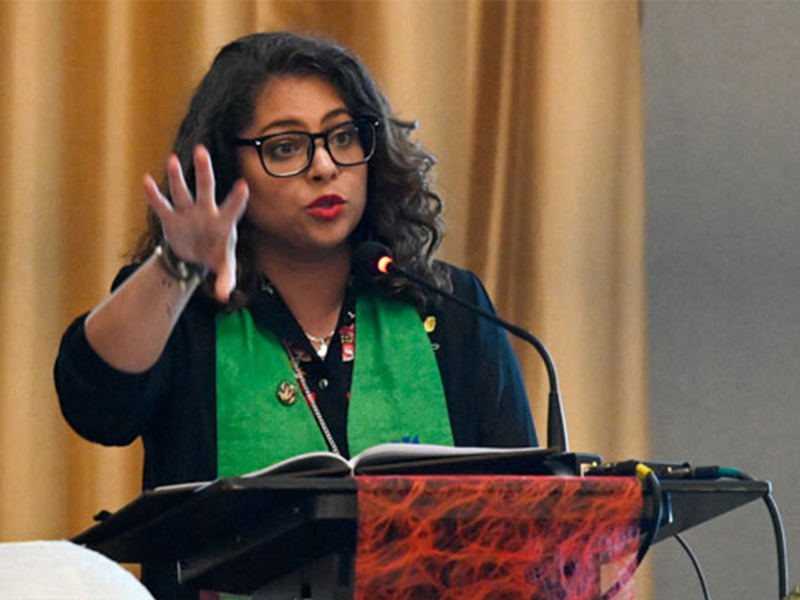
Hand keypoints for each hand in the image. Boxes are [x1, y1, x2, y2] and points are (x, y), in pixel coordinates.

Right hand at [144, 145, 248, 302]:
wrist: (195, 256)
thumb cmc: (215, 255)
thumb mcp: (224, 269)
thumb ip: (225, 280)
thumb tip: (223, 295)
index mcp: (224, 221)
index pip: (233, 207)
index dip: (237, 198)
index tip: (244, 185)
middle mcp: (206, 211)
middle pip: (205, 188)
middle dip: (203, 171)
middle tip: (201, 151)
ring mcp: (187, 212)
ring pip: (182, 191)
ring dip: (176, 177)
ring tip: (172, 159)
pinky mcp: (170, 218)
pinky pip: (162, 205)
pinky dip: (154, 195)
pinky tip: (146, 180)